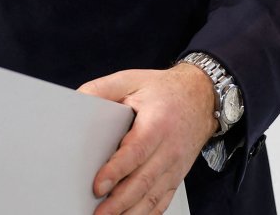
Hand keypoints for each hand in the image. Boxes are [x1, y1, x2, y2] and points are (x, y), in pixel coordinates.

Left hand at [78, 63, 216, 214]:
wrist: (201, 98)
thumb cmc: (165, 91)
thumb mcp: (132, 79)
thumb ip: (103, 89)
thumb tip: (78, 101)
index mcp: (157, 124)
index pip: (136, 152)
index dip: (116, 171)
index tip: (97, 185)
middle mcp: (169, 149)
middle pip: (143, 181)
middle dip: (119, 202)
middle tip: (98, 213)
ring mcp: (175, 166)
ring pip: (154, 197)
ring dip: (131, 212)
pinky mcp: (176, 176)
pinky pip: (163, 201)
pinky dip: (147, 214)